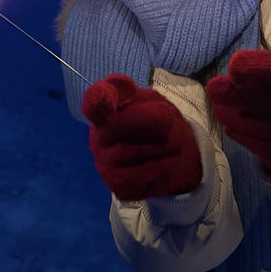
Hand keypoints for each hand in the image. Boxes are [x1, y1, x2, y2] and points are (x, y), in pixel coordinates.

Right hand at [81, 73, 201, 199]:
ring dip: (158, 146)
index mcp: (105, 112)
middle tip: (169, 123)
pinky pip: (137, 175)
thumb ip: (136, 95)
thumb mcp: (153, 102)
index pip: (94, 104)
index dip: (98, 100)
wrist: (177, 156)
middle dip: (145, 121)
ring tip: (176, 145)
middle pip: (115, 125)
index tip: (107, 97)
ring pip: (128, 150)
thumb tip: (119, 86)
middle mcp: (98, 137)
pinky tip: (170, 162)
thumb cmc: (160, 123)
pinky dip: (158, 167)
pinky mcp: (117, 185)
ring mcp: (104, 163)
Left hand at [206, 50, 270, 178]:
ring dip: (239, 119)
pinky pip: (269, 150)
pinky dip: (247, 139)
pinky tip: (229, 129)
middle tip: (214, 87)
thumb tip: (232, 71)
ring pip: (269, 128)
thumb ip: (262, 73)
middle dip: (240, 94)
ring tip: (218, 109)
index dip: (260, 69)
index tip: (233, 66)